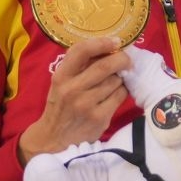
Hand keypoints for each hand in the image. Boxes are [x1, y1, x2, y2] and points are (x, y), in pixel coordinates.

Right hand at [18, 37, 131, 164]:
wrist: (54, 139)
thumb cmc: (61, 105)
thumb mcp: (61, 83)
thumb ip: (78, 66)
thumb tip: (108, 47)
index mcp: (61, 76)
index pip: (81, 51)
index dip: (101, 42)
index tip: (115, 41)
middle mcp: (72, 89)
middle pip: (105, 66)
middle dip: (121, 59)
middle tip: (126, 60)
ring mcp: (86, 104)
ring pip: (115, 81)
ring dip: (120, 78)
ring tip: (114, 82)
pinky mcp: (99, 118)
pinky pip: (120, 96)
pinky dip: (122, 92)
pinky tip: (115, 94)